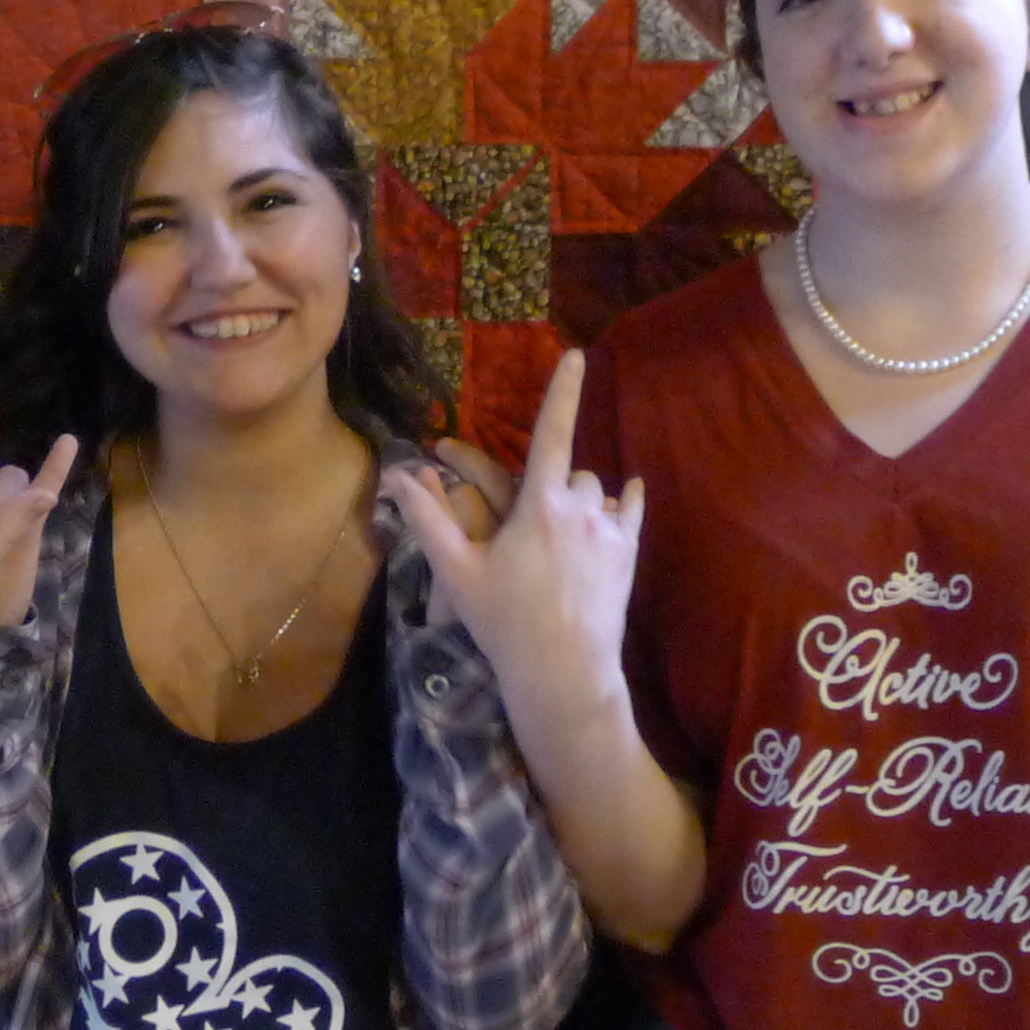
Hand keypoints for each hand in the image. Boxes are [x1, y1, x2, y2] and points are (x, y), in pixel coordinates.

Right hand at [385, 351, 639, 710]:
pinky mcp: (630, 556)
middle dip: (552, 483)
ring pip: (600, 492)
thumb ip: (427, 519)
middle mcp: (583, 509)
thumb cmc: (503, 623)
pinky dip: (626, 502)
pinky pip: (633, 510)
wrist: (562, 674)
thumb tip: (397, 475)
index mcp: (540, 506)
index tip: (576, 354)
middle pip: (573, 471)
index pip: (553, 433)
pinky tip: (625, 499)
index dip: (564, 391)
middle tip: (528, 523)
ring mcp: (612, 533)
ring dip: (581, 500)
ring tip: (561, 536)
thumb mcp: (456, 572)